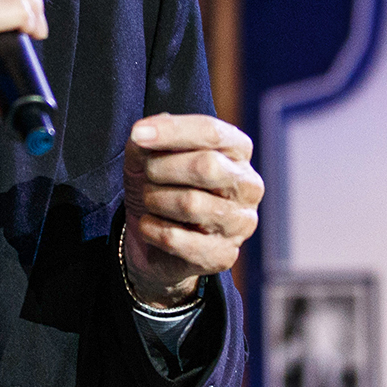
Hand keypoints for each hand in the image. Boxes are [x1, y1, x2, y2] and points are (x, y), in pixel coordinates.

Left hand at [122, 113, 260, 307]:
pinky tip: (149, 226)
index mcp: (237, 150)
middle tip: (146, 176)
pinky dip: (152, 230)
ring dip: (156, 200)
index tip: (138, 134)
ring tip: (150, 202)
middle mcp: (248, 185)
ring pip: (191, 204)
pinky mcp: (224, 255)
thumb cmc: (159, 186)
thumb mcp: (146, 156)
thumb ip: (146, 140)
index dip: (173, 131)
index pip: (211, 132)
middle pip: (206, 166)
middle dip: (162, 168)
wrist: (153, 241)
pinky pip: (178, 238)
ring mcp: (241, 223)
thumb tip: (144, 133)